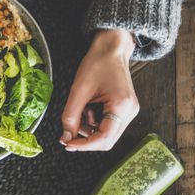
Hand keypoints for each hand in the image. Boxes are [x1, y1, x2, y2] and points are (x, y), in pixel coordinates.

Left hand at [60, 29, 139, 150]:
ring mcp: (128, 112)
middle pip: (106, 141)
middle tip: (67, 133)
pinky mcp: (123, 110)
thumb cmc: (98, 63)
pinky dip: (92, 122)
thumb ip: (70, 117)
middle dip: (85, 139)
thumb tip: (65, 138)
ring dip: (87, 129)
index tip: (67, 144)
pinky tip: (87, 108)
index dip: (84, 145)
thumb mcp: (78, 90)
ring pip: (104, 134)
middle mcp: (129, 112)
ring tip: (81, 109)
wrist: (111, 49)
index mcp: (122, 106)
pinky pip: (105, 125)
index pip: (103, 138)